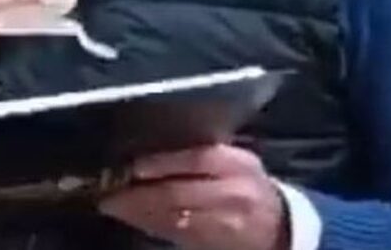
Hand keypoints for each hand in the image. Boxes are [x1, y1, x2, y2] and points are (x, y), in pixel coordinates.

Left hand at [98, 145, 288, 249]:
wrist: (280, 225)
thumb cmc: (249, 184)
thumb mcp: (235, 160)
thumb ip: (202, 153)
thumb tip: (152, 150)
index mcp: (235, 163)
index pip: (194, 160)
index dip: (160, 164)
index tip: (133, 166)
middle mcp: (230, 192)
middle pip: (177, 193)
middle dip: (139, 194)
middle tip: (110, 192)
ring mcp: (223, 222)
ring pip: (172, 217)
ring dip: (138, 213)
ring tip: (113, 205)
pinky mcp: (213, 243)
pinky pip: (175, 234)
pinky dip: (151, 226)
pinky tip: (133, 218)